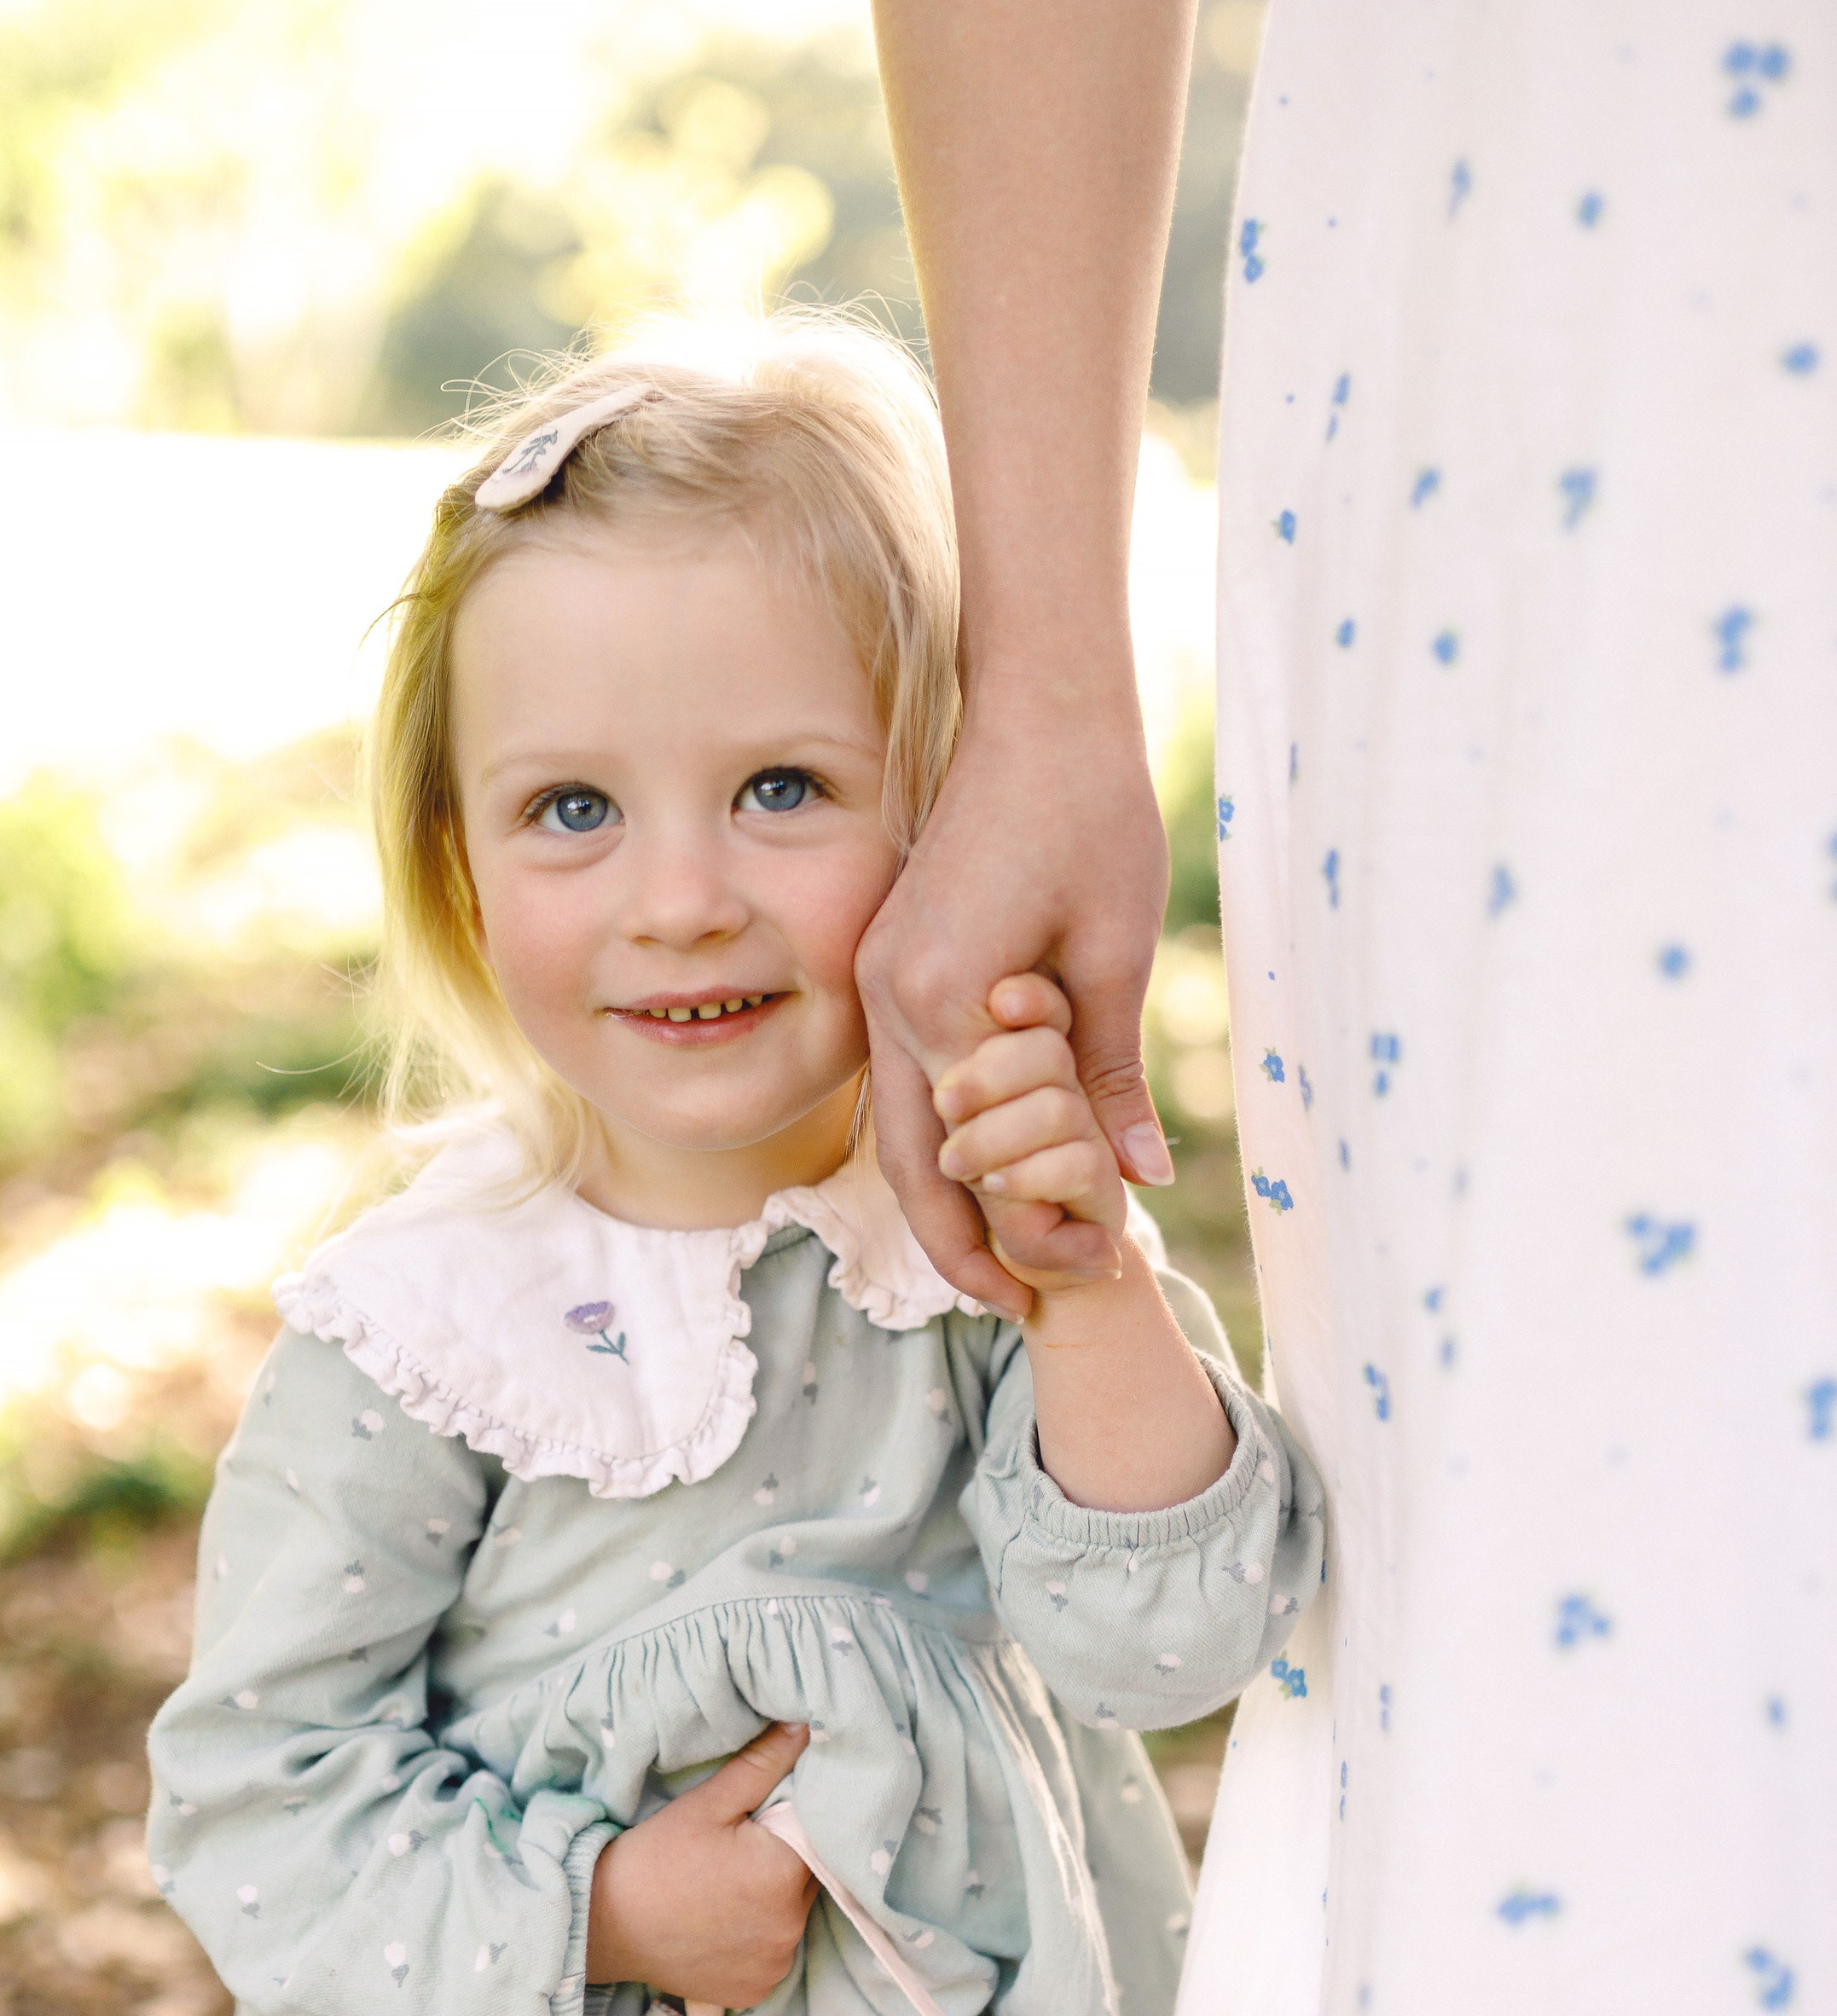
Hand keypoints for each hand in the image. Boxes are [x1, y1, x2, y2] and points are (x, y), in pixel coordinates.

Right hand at [585, 1721, 814, 2009]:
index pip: (816, 1838)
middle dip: (782, 1863)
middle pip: (807, 1881)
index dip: (788, 1826)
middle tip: (733, 1855)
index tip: (755, 1825)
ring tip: (724, 1891)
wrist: (602, 1924)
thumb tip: (805, 1728)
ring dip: (772, 1903)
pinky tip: (722, 1925)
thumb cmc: (652, 1858)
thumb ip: (762, 1765)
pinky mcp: (755, 1991)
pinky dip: (757, 1940)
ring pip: (791, 1918)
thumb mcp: (706, 1804)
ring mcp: (774, 1965)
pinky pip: (772, 1955)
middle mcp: (790, 1927)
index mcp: (784, 1874)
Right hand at [857, 705, 1171, 1318]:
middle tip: (1028, 1307)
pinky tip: (987, 1173)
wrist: (1038, 708)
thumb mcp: (1116, 955)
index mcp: (941, 999)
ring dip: (949, 1201)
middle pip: (911, 1164)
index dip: (1029, 1225)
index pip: (974, 1155)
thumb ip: (1109, 1078)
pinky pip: (908, 1079)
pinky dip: (944, 1138)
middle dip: (968, 1245)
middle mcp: (888, 997)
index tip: (1093, 1267)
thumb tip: (1136, 1186)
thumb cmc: (1090, 814)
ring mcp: (879, 980)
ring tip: (1006, 1266)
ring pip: (898, 1130)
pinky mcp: (892, 963)